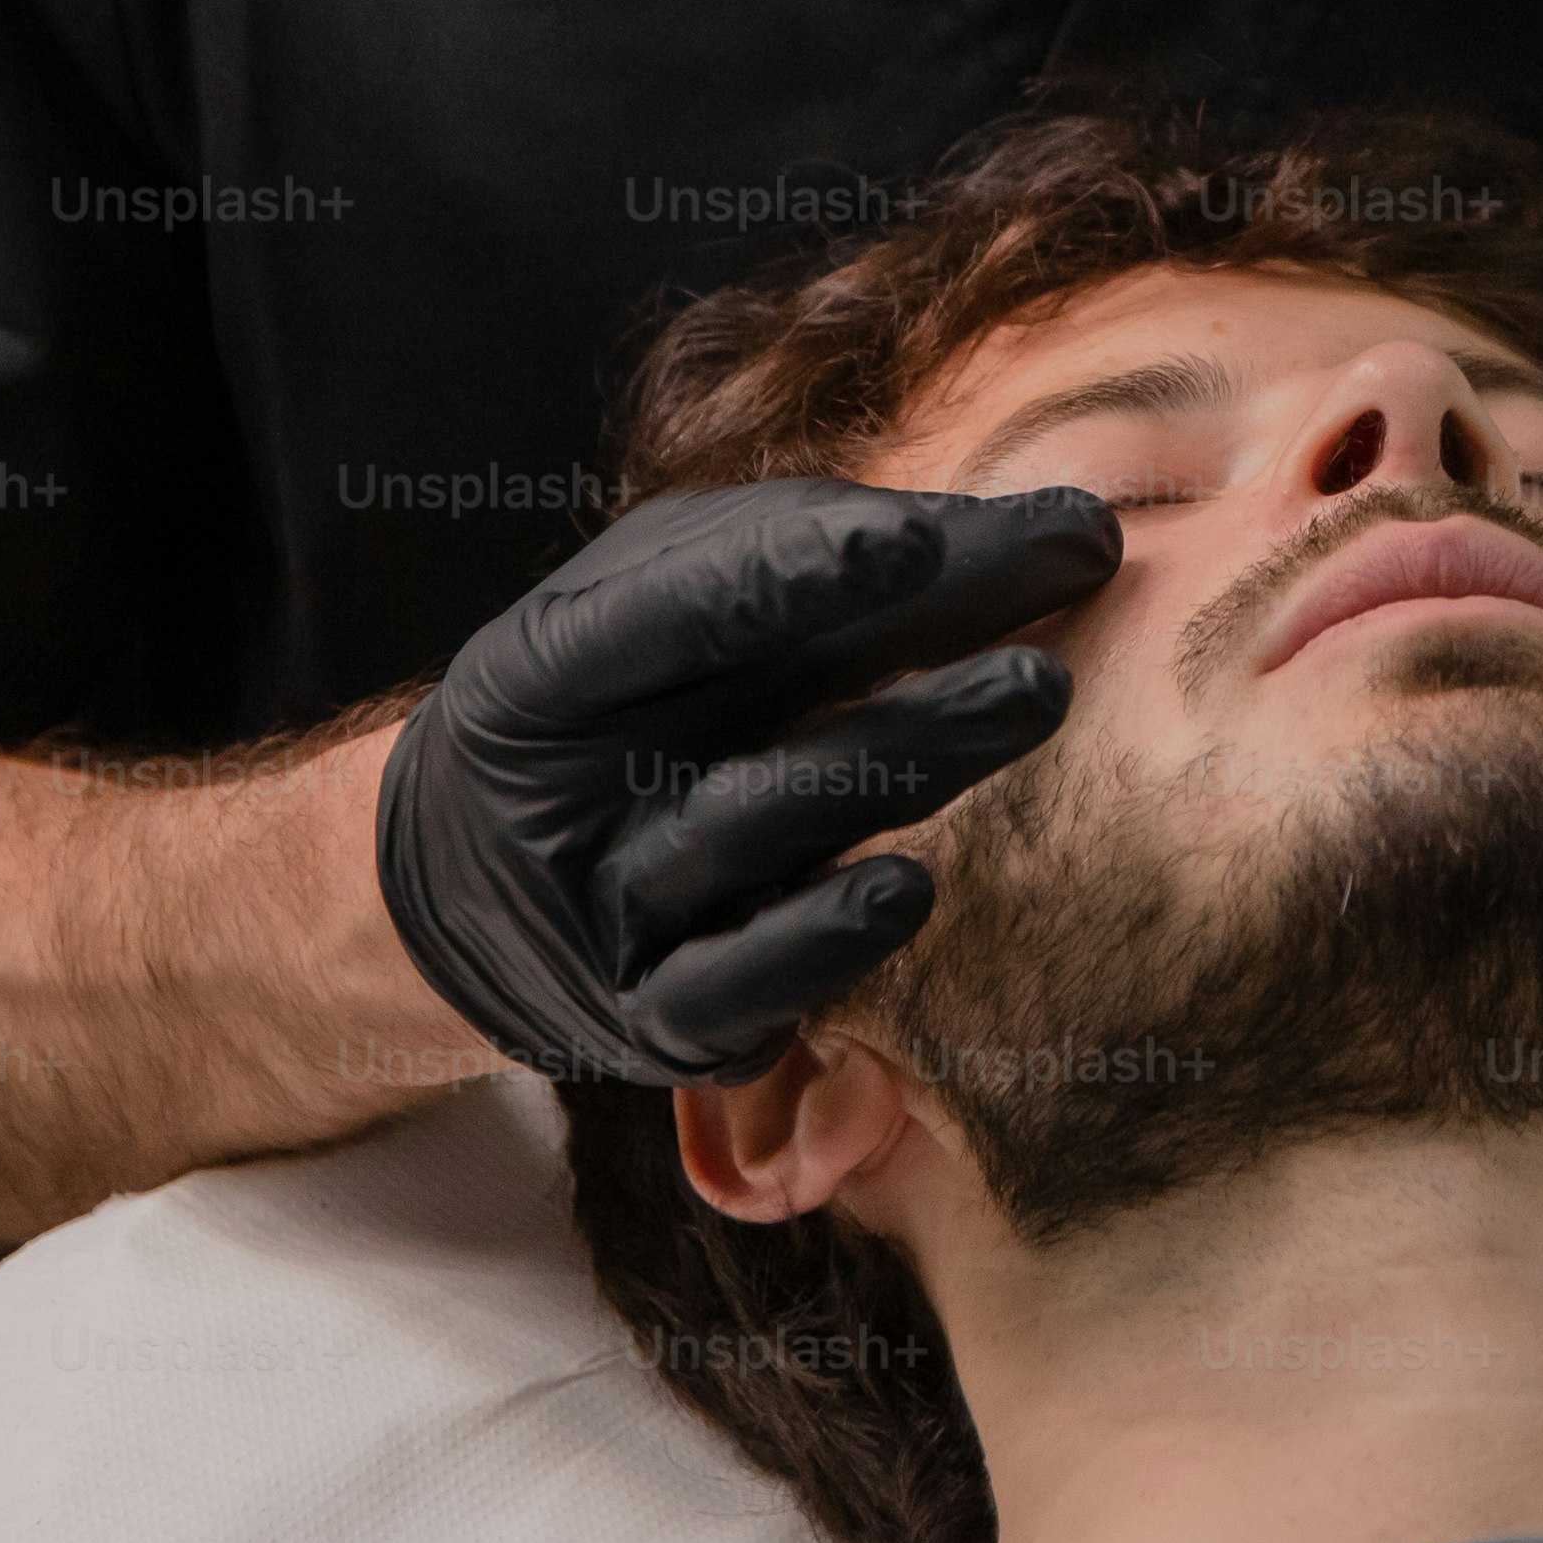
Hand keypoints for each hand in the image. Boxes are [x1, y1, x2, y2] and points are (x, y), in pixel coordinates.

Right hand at [376, 480, 1119, 1083]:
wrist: (476, 890)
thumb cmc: (617, 701)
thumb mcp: (652, 600)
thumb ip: (795, 552)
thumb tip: (1017, 522)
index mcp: (545, 665)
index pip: (664, 607)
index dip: (781, 567)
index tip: (917, 531)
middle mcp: (571, 789)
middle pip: (744, 703)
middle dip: (905, 635)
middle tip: (1065, 569)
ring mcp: (614, 913)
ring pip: (760, 831)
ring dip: (907, 758)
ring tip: (1035, 690)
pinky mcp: (659, 1020)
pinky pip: (739, 987)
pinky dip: (819, 941)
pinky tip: (908, 889)